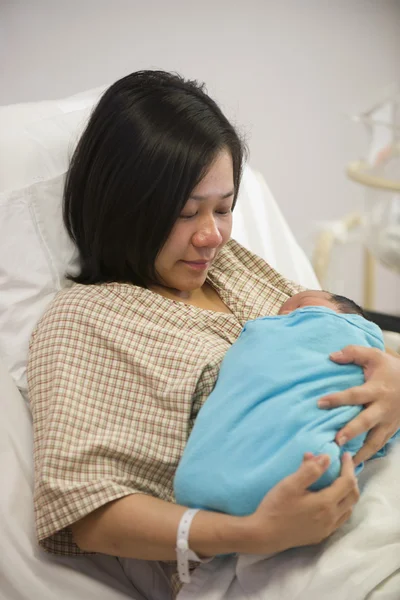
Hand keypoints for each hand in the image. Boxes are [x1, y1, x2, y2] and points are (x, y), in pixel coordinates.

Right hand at [243, 452, 358, 553]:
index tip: (345, 455)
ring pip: (348, 509)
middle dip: (351, 479)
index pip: (347, 482)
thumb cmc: (276, 507)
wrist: (264, 535)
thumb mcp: (290, 484)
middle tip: (344, 467)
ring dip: (348, 493)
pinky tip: (331, 501)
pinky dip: (342, 506)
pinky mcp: (320, 535)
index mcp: (326, 503)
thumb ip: (310, 470)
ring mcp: (327, 529)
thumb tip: (327, 457)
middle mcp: (331, 518)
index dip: (348, 467)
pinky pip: (340, 519)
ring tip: (339, 481)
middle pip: (353, 496)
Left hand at [318, 346, 399, 464]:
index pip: (355, 395)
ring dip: (359, 452)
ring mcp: (388, 422)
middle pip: (366, 421)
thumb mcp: (374, 355)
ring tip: (343, 461)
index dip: (338, 399)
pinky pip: (379, 446)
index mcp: (376, 389)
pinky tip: (353, 464)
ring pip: (374, 440)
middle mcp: (382, 408)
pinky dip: (367, 456)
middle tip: (336, 440)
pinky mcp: (391, 431)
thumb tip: (332, 356)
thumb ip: (353, 353)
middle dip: (351, 431)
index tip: (320, 403)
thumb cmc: (390, 369)